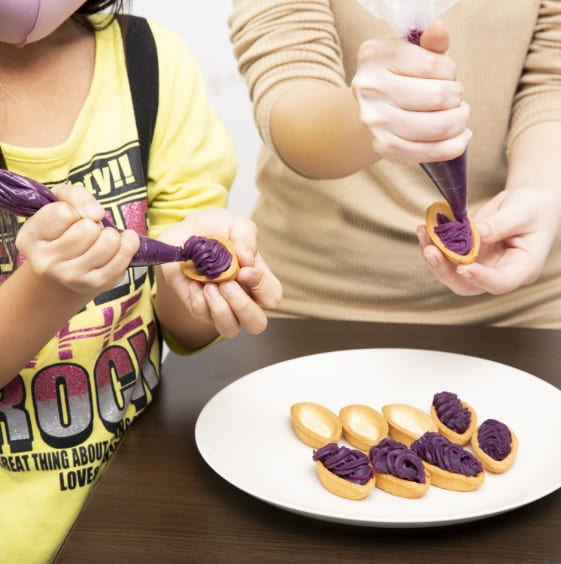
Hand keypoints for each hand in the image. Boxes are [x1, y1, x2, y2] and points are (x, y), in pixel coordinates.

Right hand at [15, 184, 139, 298]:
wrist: (65, 273)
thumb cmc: (63, 232)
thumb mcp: (59, 204)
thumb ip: (75, 196)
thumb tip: (97, 212)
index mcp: (30, 239)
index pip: (63, 212)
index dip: (74, 209)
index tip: (71, 218)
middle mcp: (47, 262)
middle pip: (88, 228)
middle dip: (93, 223)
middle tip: (87, 232)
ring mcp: (73, 277)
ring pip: (109, 241)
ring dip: (110, 234)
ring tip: (99, 240)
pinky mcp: (98, 284)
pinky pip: (125, 254)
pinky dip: (128, 244)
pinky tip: (119, 245)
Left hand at [156, 208, 281, 338]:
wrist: (183, 231)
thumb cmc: (215, 229)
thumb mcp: (235, 223)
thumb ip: (247, 236)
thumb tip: (247, 259)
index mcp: (258, 279)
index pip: (272, 296)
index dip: (261, 286)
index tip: (245, 270)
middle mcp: (243, 297)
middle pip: (256, 323)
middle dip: (243, 306)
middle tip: (227, 285)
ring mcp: (220, 306)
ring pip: (230, 329)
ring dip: (220, 310)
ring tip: (209, 287)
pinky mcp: (198, 307)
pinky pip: (202, 315)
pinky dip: (198, 299)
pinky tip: (194, 282)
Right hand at [351, 19, 470, 163]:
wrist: (371, 111)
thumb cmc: (399, 78)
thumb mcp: (411, 54)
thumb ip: (429, 45)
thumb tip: (439, 29)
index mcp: (374, 57)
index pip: (432, 64)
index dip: (450, 71)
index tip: (447, 75)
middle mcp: (369, 89)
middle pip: (436, 97)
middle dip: (456, 97)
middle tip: (455, 97)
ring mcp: (375, 122)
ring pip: (437, 126)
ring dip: (459, 121)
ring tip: (459, 115)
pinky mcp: (385, 148)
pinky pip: (430, 152)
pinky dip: (454, 146)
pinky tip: (461, 137)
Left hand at [417, 184, 560, 294]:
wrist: (528, 204)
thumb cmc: (533, 208)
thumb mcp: (522, 212)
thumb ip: (500, 225)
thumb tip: (475, 234)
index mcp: (522, 268)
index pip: (500, 282)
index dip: (481, 279)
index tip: (464, 267)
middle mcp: (498, 273)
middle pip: (468, 285)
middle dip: (446, 270)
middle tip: (431, 250)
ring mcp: (481, 267)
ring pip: (451, 274)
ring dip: (434, 257)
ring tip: (424, 234)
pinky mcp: (467, 258)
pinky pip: (446, 258)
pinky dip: (433, 245)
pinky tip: (424, 230)